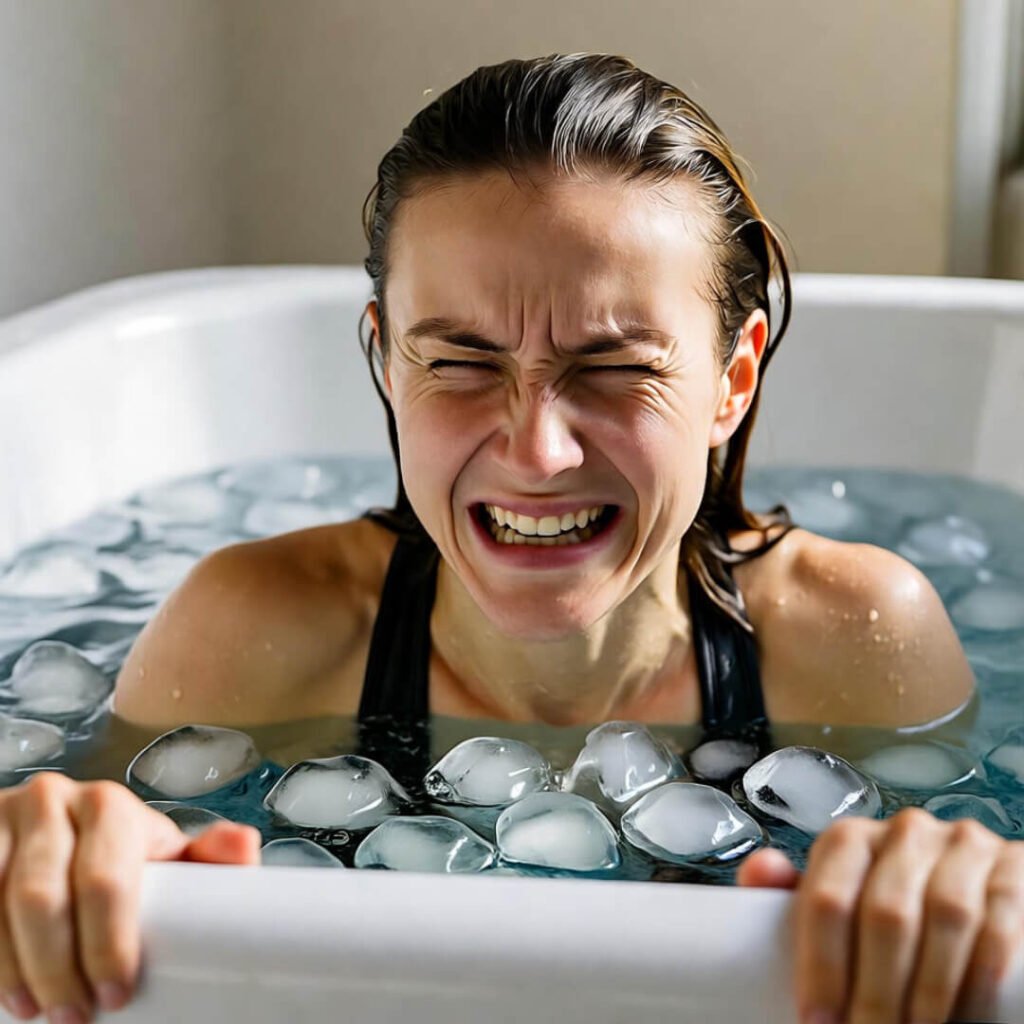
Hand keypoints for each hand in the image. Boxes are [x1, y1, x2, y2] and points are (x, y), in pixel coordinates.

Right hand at [0, 772, 259, 1021]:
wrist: (45, 830)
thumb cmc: (111, 853)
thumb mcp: (157, 853)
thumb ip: (203, 858)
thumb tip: (245, 846)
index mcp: (109, 806)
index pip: (106, 878)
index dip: (109, 943)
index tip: (116, 993)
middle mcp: (52, 801)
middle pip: (43, 897)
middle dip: (58, 968)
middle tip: (73, 1016)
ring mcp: (2, 818)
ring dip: (12, 968)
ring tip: (34, 1009)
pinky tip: (1, 985)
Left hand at [736, 807, 1023, 1023]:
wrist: (966, 886)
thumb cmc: (886, 901)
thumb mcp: (837, 896)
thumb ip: (794, 894)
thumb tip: (759, 871)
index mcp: (850, 839)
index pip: (828, 898)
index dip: (821, 965)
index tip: (816, 1020)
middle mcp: (905, 832)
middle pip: (886, 915)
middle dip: (875, 991)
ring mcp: (962, 845)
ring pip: (945, 918)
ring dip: (929, 991)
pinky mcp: (1011, 868)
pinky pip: (999, 924)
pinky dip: (980, 977)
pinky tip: (967, 1014)